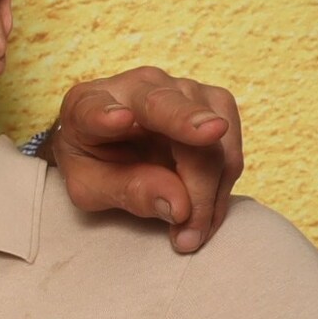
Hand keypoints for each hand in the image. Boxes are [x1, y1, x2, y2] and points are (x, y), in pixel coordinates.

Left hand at [48, 66, 243, 252]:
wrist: (113, 140)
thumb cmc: (94, 161)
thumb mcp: (90, 187)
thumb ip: (126, 191)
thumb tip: (179, 206)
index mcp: (88, 103)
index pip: (95, 107)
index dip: (105, 114)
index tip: (118, 121)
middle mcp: (138, 86)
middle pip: (172, 114)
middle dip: (192, 164)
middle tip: (189, 219)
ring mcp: (182, 90)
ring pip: (212, 136)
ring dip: (209, 190)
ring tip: (191, 232)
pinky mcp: (215, 104)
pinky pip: (229, 149)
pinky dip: (220, 188)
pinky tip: (204, 216)